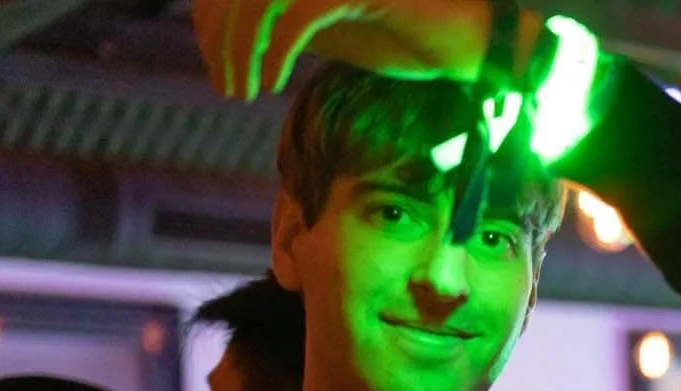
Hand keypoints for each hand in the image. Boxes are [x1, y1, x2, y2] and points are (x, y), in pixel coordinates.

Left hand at [192, 0, 519, 99]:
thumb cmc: (406, 39)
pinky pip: (297, 18)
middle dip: (218, 41)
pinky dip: (274, 53)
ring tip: (243, 92)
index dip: (210, 25)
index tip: (218, 71)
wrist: (469, 45)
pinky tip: (271, 84)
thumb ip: (288, 29)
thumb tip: (234, 42)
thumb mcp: (334, 34)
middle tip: (227, 90)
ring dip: (239, 51)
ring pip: (257, 2)